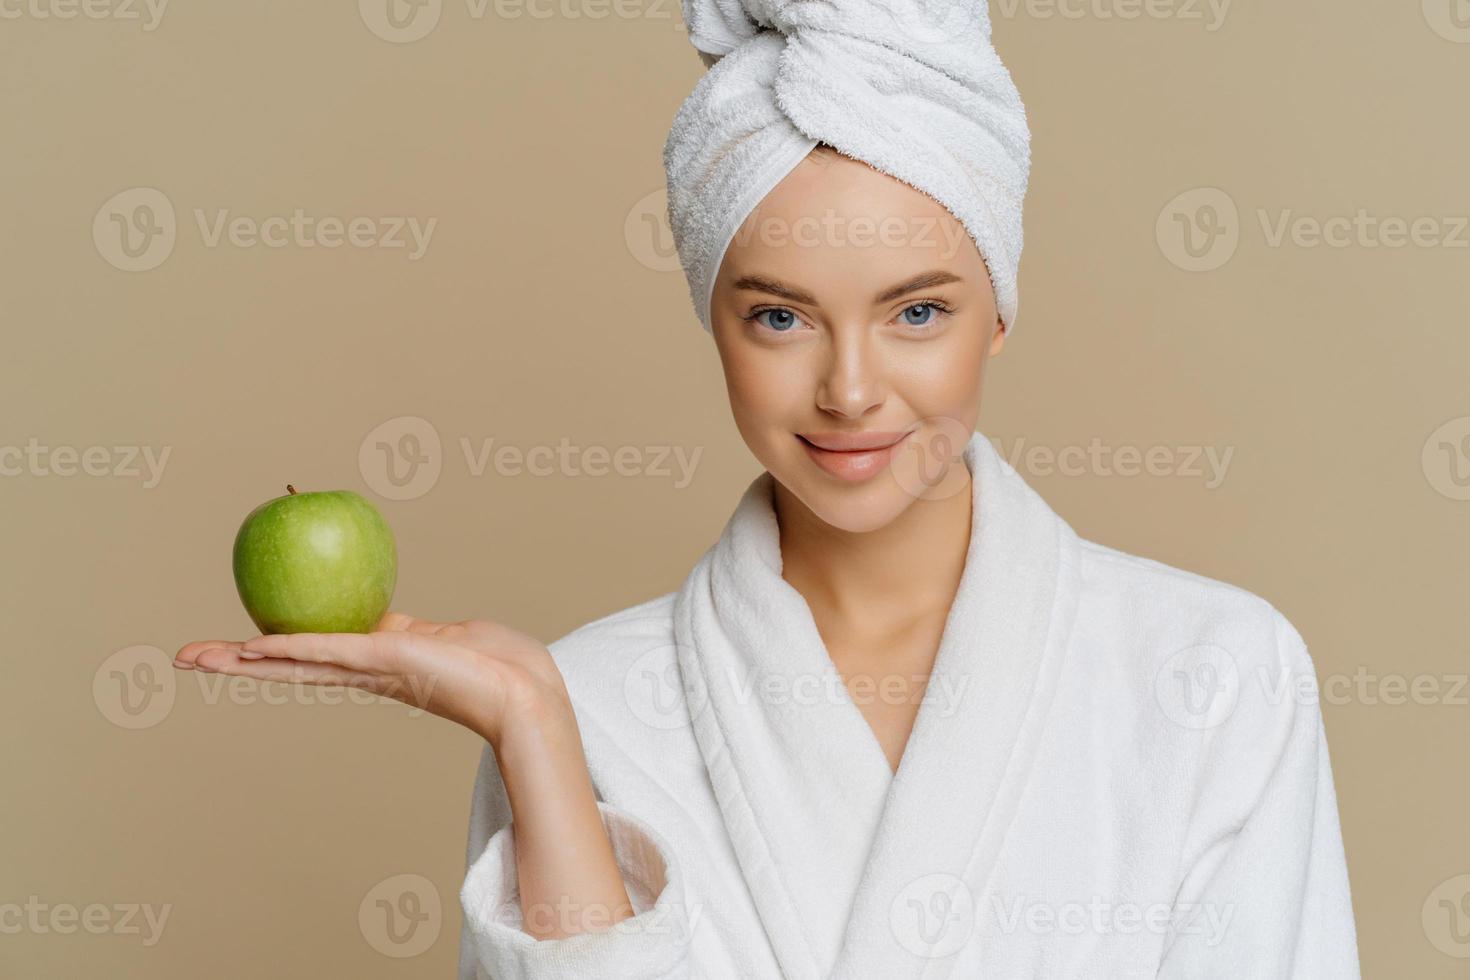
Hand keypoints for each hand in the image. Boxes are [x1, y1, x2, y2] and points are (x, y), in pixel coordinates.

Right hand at [173, 613, 572, 744]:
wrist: (522, 692)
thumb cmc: (498, 664)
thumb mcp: (444, 636)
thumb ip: (410, 631)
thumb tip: (391, 621)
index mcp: (378, 663)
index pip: (312, 655)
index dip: (271, 652)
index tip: (233, 648)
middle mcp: (365, 671)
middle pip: (288, 666)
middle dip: (237, 663)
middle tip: (186, 658)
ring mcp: (371, 667)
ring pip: (295, 661)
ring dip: (245, 659)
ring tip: (198, 657)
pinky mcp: (384, 658)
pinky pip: (327, 650)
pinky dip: (289, 647)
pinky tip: (253, 645)